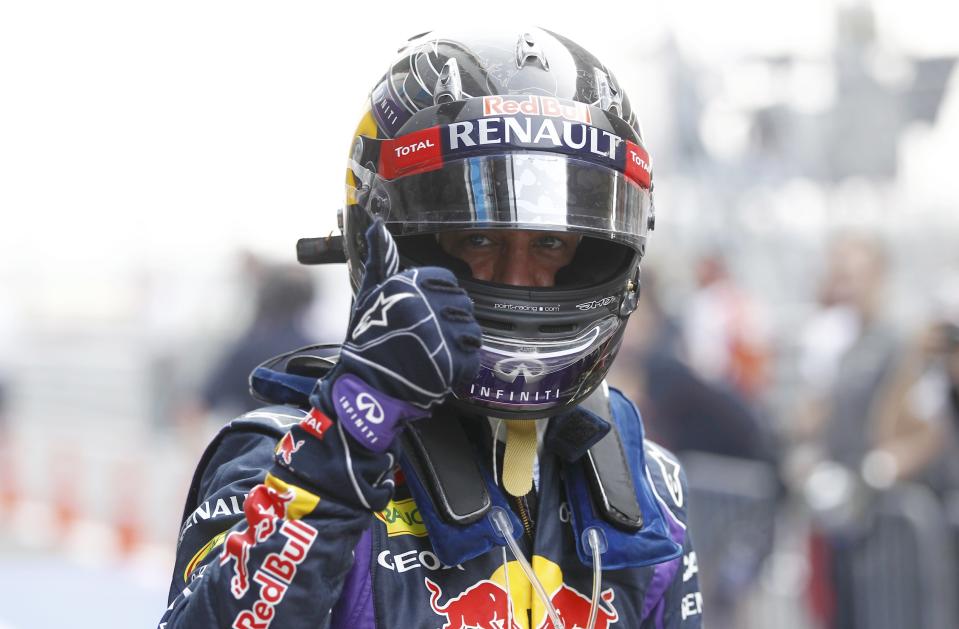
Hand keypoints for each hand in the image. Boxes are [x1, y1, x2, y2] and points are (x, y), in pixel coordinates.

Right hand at [313, 219, 481, 450]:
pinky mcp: (452, 362)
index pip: (448, 281)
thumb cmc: (367, 343)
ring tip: (435, 354)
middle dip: (451, 322)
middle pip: (463, 305)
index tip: (429, 313)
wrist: (365, 391)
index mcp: (408, 286)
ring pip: (472, 331)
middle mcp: (425, 306)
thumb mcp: (370, 295)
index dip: (442, 298)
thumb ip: (380, 259)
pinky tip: (439, 369)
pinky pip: (473, 358)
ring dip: (458, 345)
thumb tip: (376, 225)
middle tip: (430, 339)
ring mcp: (440, 335)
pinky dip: (461, 367)